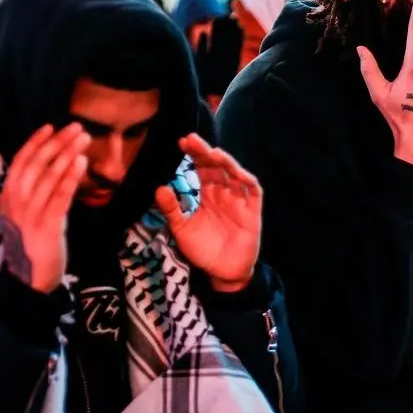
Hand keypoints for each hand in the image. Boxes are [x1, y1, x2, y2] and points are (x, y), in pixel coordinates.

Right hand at [0, 124, 90, 293]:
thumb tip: (56, 165)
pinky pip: (59, 197)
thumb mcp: (31, 213)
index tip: (51, 126)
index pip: (20, 162)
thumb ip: (38, 191)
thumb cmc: (35, 243)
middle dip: (57, 143)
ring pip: (48, 177)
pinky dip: (70, 177)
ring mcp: (29, 214)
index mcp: (8, 197)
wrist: (31, 280)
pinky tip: (81, 163)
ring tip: (83, 139)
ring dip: (67, 154)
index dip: (36, 143)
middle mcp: (16, 203)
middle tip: (77, 127)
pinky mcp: (46, 226)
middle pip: (36, 164)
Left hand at [156, 134, 261, 290]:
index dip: (193, 154)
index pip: (201, 168)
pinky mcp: (252, 210)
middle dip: (205, 152)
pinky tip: (238, 172)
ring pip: (235, 174)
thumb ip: (172, 209)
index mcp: (207, 193)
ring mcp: (239, 199)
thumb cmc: (203, 249)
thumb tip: (159, 188)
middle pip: (217, 166)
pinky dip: (247, 180)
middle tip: (191, 140)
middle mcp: (224, 192)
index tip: (181, 142)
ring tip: (213, 153)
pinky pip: (253, 191)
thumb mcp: (182, 229)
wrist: (222, 272)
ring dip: (225, 162)